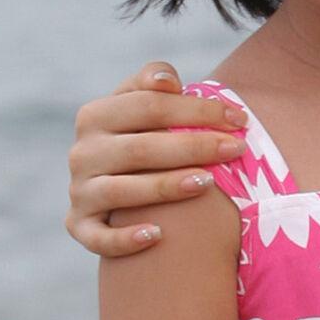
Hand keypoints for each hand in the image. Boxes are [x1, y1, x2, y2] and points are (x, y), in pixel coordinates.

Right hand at [66, 61, 249, 257]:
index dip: (197, 110)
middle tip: (236, 149)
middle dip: (193, 147)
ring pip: (122, 191)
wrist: (113, 189)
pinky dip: (124, 238)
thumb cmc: (142, 139)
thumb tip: (168, 81)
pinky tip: (157, 234)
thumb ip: (153, 86)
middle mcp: (83, 152)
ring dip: (165, 187)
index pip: (150, 106)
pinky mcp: (80, 226)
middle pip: (140, 148)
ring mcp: (80, 191)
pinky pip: (98, 238)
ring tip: (208, 183)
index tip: (239, 119)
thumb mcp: (142, 106)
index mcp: (96, 115)